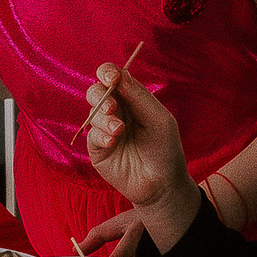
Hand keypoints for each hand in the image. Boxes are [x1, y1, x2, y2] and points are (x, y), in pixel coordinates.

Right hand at [81, 63, 189, 213]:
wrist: (162, 185)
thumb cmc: (165, 149)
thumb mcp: (158, 119)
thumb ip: (139, 96)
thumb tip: (118, 74)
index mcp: (133, 100)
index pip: (115, 77)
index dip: (108, 72)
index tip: (111, 76)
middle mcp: (117, 112)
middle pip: (97, 91)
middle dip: (101, 95)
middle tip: (113, 107)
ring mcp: (105, 130)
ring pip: (92, 112)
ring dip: (103, 118)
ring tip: (118, 130)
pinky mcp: (98, 149)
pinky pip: (91, 135)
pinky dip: (100, 135)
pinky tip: (112, 142)